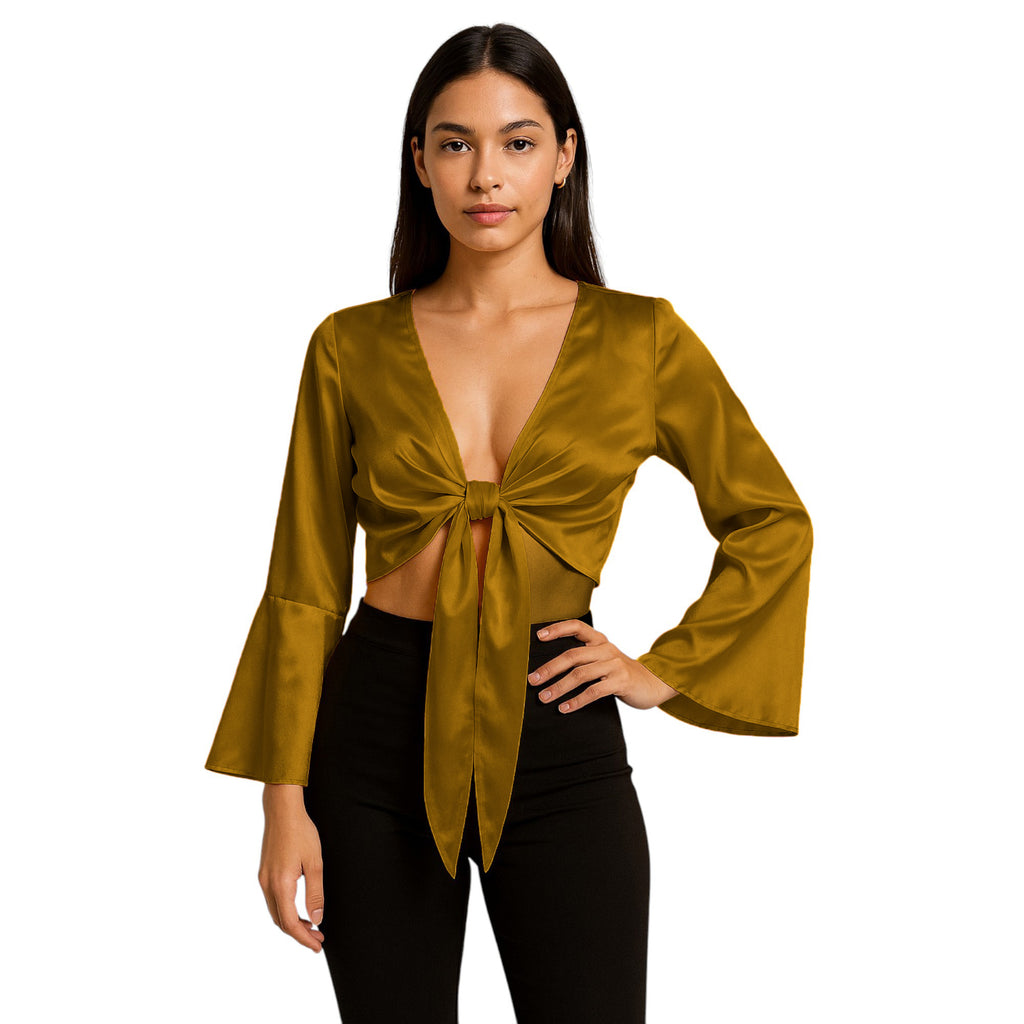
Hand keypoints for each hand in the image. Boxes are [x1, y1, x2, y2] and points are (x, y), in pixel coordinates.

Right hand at [258, 784, 324, 952]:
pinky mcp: (264, 872)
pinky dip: (285, 910)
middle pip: (280, 921)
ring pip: (275, 912)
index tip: (317, 946)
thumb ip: (315, 893)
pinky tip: (298, 909)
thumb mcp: (314, 863)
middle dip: (299, 934)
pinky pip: (273, 900)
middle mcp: (267, 884)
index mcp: (281, 884)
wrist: (282, 810)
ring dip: (292, 923)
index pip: (290, 923)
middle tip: (318, 938)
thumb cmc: (301, 832)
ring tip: (311, 926)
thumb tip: (317, 918)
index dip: (303, 938)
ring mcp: (263, 878)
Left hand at [528, 618, 679, 712]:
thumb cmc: (620, 673)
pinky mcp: (621, 681)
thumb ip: (584, 658)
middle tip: (532, 680)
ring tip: (544, 698)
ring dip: (559, 687)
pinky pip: (594, 691)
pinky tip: (564, 708)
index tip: (538, 636)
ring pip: (580, 674)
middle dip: (549, 668)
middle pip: (572, 655)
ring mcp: (615, 665)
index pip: (576, 626)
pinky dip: (577, 701)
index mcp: (600, 640)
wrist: (652, 683)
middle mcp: (606, 649)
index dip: (557, 629)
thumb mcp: (604, 659)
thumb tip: (548, 668)